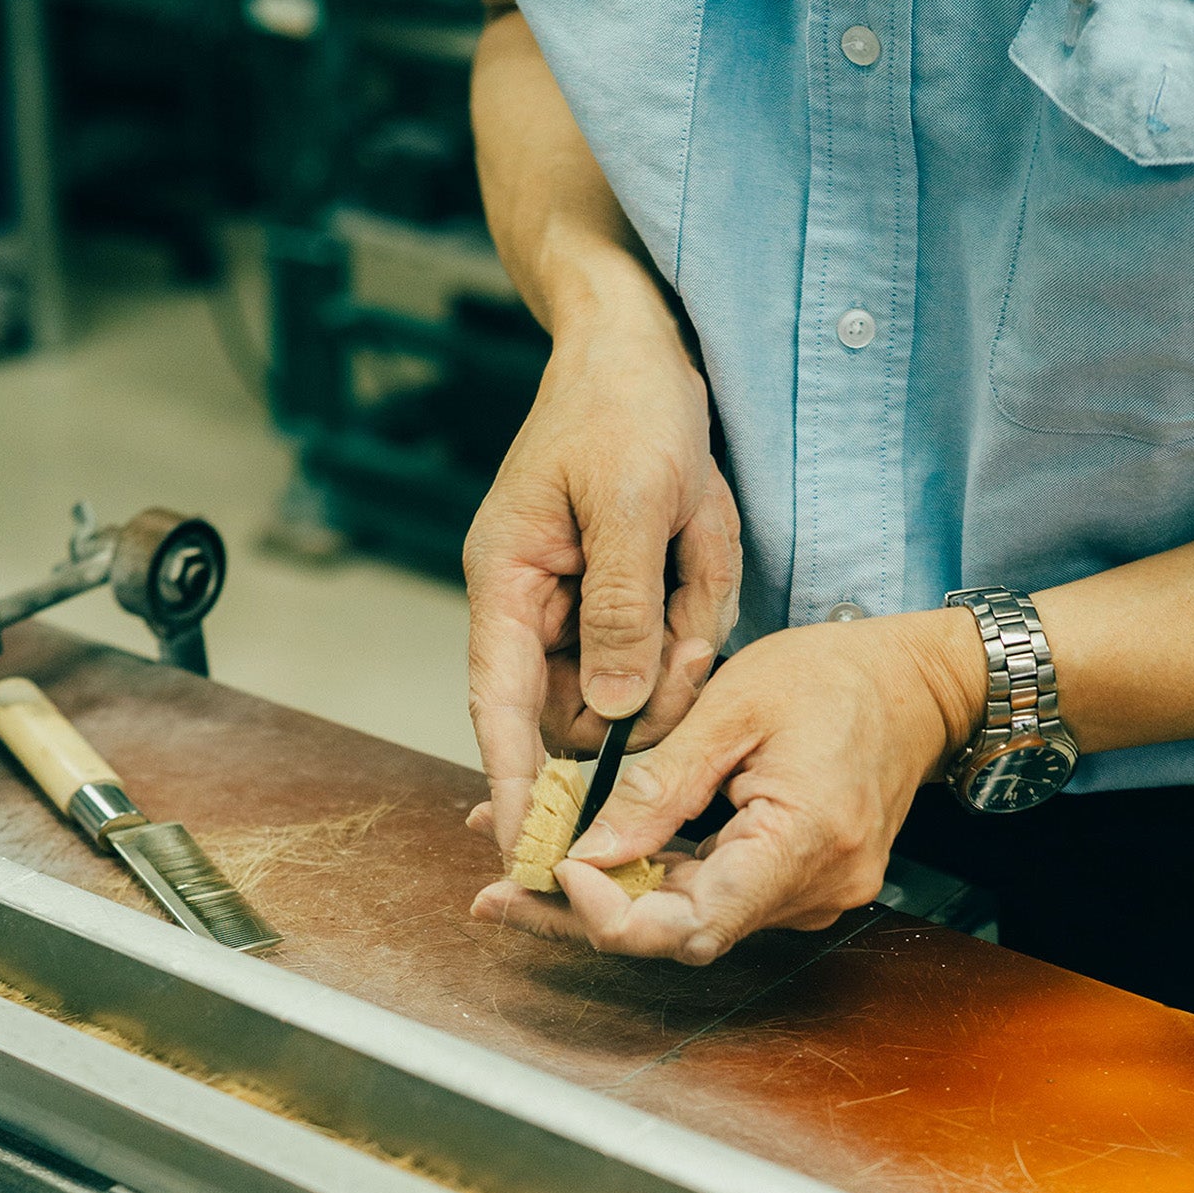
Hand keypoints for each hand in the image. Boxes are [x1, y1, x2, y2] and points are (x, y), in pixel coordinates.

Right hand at [464, 312, 741, 842]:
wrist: (641, 340)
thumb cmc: (621, 404)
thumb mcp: (630, 501)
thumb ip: (621, 610)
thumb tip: (618, 710)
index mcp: (508, 585)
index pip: (500, 710)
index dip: (515, 786)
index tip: (533, 852)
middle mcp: (535, 606)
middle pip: (582, 706)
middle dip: (646, 688)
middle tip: (688, 632)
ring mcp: (579, 600)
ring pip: (635, 676)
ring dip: (679, 636)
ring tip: (690, 551)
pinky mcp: (621, 590)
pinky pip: (664, 637)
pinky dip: (694, 606)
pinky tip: (693, 540)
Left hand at [469, 609, 985, 962]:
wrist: (920, 685)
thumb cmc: (837, 677)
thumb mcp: (732, 707)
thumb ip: (659, 786)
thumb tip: (588, 849)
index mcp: (802, 842)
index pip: (688, 926)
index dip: (609, 913)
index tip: (556, 864)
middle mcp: (812, 891)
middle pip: (675, 934)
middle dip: (580, 912)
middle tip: (496, 889)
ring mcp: (808, 895)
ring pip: (685, 918)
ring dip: (607, 890)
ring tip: (523, 853)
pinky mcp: (796, 883)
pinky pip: (710, 893)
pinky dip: (648, 874)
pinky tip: (590, 849)